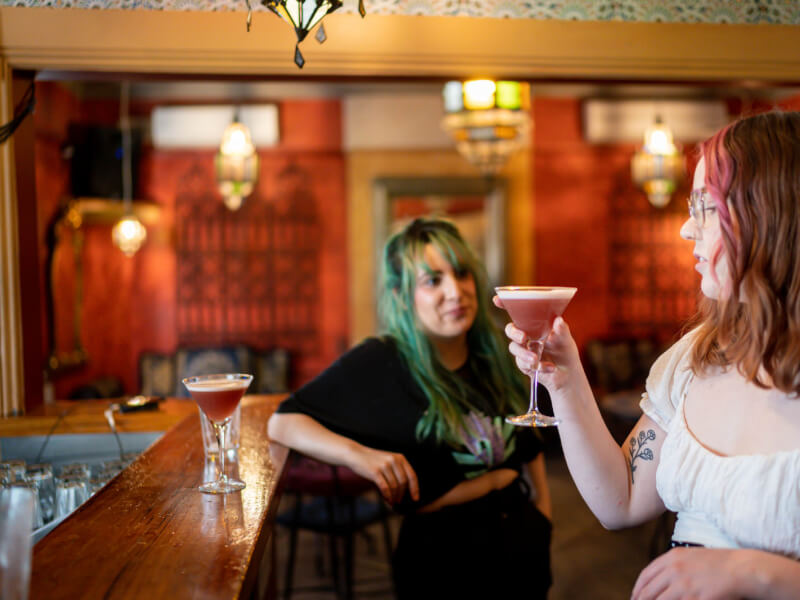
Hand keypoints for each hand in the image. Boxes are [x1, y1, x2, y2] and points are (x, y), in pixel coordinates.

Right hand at [350, 446, 419, 504]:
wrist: (356, 454)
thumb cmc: (372, 461)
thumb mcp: (388, 461)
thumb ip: (397, 472)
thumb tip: (403, 492)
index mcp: (399, 458)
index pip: (412, 475)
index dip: (415, 488)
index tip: (415, 498)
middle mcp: (394, 460)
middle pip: (403, 482)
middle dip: (402, 494)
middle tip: (398, 501)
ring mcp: (385, 465)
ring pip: (394, 486)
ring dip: (394, 497)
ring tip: (391, 501)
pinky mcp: (375, 472)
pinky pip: (385, 488)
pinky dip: (387, 496)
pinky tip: (386, 499)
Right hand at [493, 294, 580, 390]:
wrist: (568, 374)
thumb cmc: (565, 351)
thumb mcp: (566, 339)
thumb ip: (562, 330)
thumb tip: (558, 320)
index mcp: (534, 323)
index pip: (517, 312)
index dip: (505, 304)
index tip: (497, 299)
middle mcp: (526, 334)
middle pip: (510, 329)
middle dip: (514, 332)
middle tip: (523, 338)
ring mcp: (523, 349)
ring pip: (514, 348)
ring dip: (524, 354)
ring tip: (536, 360)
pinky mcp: (523, 364)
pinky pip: (523, 364)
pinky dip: (538, 366)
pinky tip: (550, 367)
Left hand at [632, 547, 750, 599]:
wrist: (741, 569)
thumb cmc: (719, 563)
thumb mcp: (691, 556)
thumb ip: (673, 565)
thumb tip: (659, 578)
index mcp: (672, 557)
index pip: (646, 575)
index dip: (637, 588)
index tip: (634, 597)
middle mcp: (674, 570)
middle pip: (649, 590)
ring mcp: (684, 584)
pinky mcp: (695, 597)